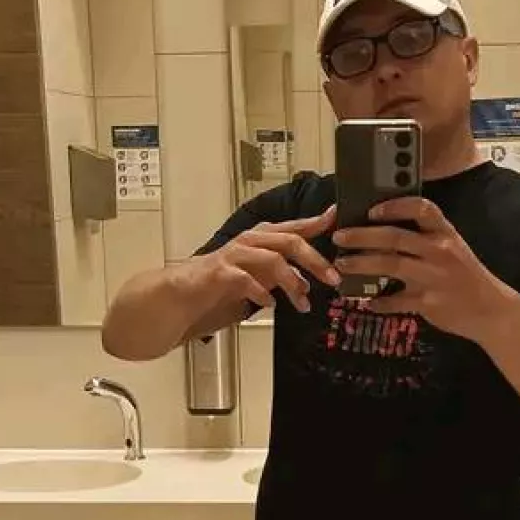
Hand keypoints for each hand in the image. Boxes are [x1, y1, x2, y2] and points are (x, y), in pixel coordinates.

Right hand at [196, 207, 339, 314]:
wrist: (183, 295)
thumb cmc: (221, 285)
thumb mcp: (258, 278)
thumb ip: (281, 275)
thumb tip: (308, 282)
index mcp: (260, 240)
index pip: (293, 227)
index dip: (316, 221)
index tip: (336, 215)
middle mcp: (249, 242)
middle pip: (289, 241)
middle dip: (315, 260)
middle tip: (333, 279)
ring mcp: (234, 256)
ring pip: (272, 259)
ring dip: (292, 282)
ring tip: (302, 303)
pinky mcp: (220, 273)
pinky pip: (246, 279)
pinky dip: (262, 292)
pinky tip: (269, 304)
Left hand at [333, 197, 505, 335]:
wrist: (490, 310)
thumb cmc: (466, 276)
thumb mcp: (453, 249)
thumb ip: (426, 239)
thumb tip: (386, 229)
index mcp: (445, 234)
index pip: (421, 209)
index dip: (395, 206)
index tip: (372, 210)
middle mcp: (439, 252)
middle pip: (395, 237)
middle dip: (362, 236)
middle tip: (339, 236)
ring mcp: (433, 277)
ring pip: (390, 265)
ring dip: (361, 264)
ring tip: (342, 264)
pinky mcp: (428, 302)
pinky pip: (396, 301)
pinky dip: (379, 301)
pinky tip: (367, 302)